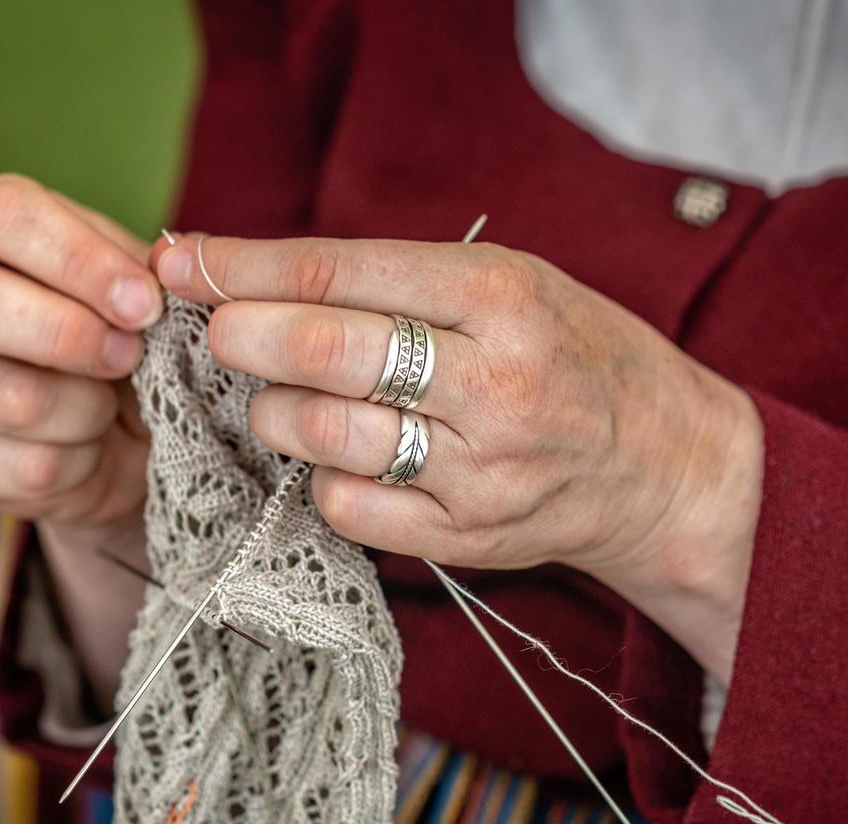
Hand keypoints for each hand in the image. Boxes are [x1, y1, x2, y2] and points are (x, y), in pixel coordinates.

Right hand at [0, 174, 155, 528]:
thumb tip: (169, 265)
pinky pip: (31, 467)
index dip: (78, 259)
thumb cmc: (128, 346)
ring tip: (112, 408)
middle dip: (68, 335)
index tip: (145, 301)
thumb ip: (152, 276)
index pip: (3, 216)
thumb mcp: (145, 299)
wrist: (124, 442)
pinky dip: (85, 464)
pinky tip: (92, 451)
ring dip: (89, 409)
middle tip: (132, 355)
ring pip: (10, 396)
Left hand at [153, 235, 763, 679]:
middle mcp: (494, 381)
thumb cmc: (574, 355)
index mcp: (501, 297)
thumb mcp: (512, 284)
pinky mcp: (470, 537)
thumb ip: (397, 280)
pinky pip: (351, 508)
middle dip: (240, 336)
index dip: (242, 267)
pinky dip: (322, 480)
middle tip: (214, 333)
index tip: (182, 261)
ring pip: (324, 436)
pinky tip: (339, 460)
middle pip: (324, 351)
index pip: (338, 273)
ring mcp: (483, 468)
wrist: (665, 465)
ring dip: (272, 412)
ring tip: (277, 398)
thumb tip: (257, 275)